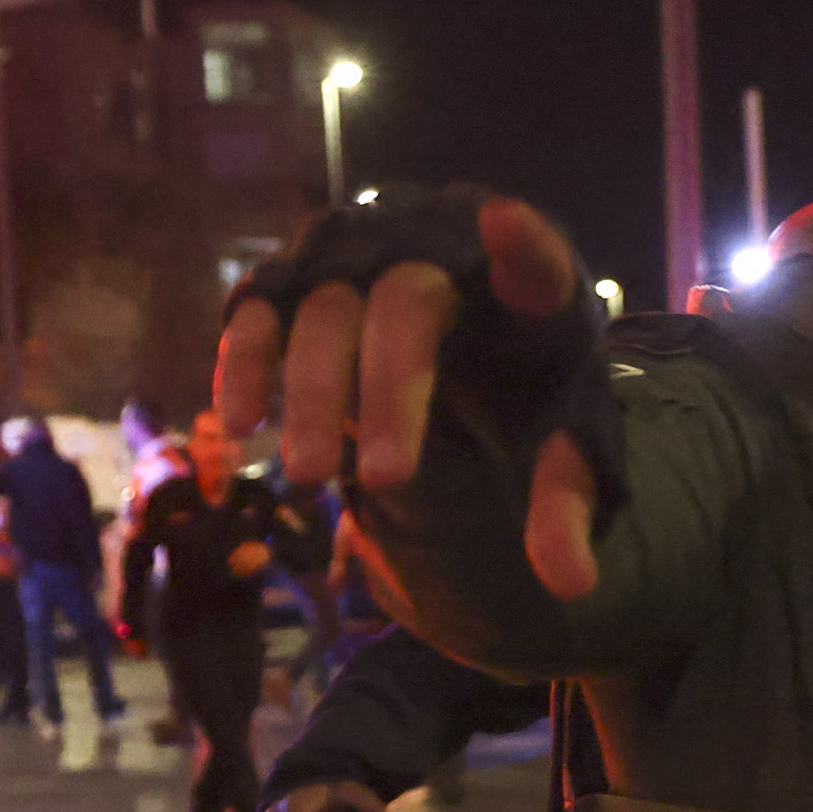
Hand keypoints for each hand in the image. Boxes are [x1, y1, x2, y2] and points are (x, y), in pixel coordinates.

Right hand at [216, 192, 605, 599]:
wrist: (470, 354)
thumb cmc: (524, 397)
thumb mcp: (558, 453)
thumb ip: (565, 509)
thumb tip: (572, 586)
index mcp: (525, 290)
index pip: (537, 261)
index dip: (524, 246)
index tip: (502, 225)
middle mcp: (441, 253)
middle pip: (407, 301)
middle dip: (390, 389)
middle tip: (388, 481)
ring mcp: (364, 259)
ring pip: (327, 308)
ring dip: (313, 393)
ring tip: (310, 480)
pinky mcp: (303, 280)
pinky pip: (264, 309)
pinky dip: (247, 360)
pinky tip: (240, 421)